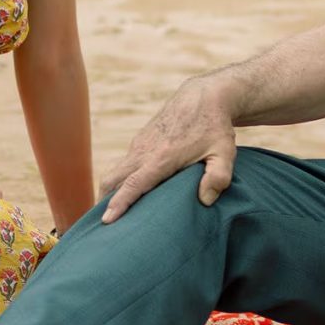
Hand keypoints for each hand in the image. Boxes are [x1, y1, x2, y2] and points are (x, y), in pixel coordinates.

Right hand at [98, 78, 235, 223]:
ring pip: (114, 172)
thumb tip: (205, 200)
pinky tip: (125, 193)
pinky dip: (118, 181)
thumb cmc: (215, 127)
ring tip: (109, 215)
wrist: (203, 96)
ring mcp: (140, 144)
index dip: (119, 203)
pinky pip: (122, 164)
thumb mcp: (224, 153)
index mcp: (162, 158)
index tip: (106, 220)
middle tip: (100, 228)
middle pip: (112, 179)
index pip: (134, 184)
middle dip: (103, 202)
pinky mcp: (140, 141)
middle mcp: (144, 151)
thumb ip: (218, 177)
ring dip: (108, 192)